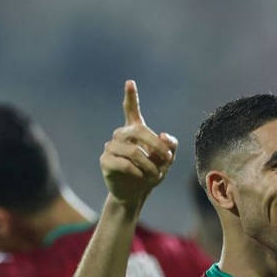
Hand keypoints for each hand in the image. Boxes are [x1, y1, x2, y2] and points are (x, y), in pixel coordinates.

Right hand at [100, 80, 177, 208]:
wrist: (135, 194)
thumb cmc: (150, 174)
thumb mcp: (166, 161)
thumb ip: (170, 146)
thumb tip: (164, 135)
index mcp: (134, 131)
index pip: (131, 110)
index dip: (131, 96)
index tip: (130, 82)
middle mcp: (121, 136)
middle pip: (139, 131)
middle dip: (156, 145)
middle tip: (168, 159)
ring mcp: (110, 147)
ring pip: (133, 151)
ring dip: (149, 165)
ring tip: (154, 175)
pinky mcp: (105, 161)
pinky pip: (123, 163)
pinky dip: (136, 171)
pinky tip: (140, 176)